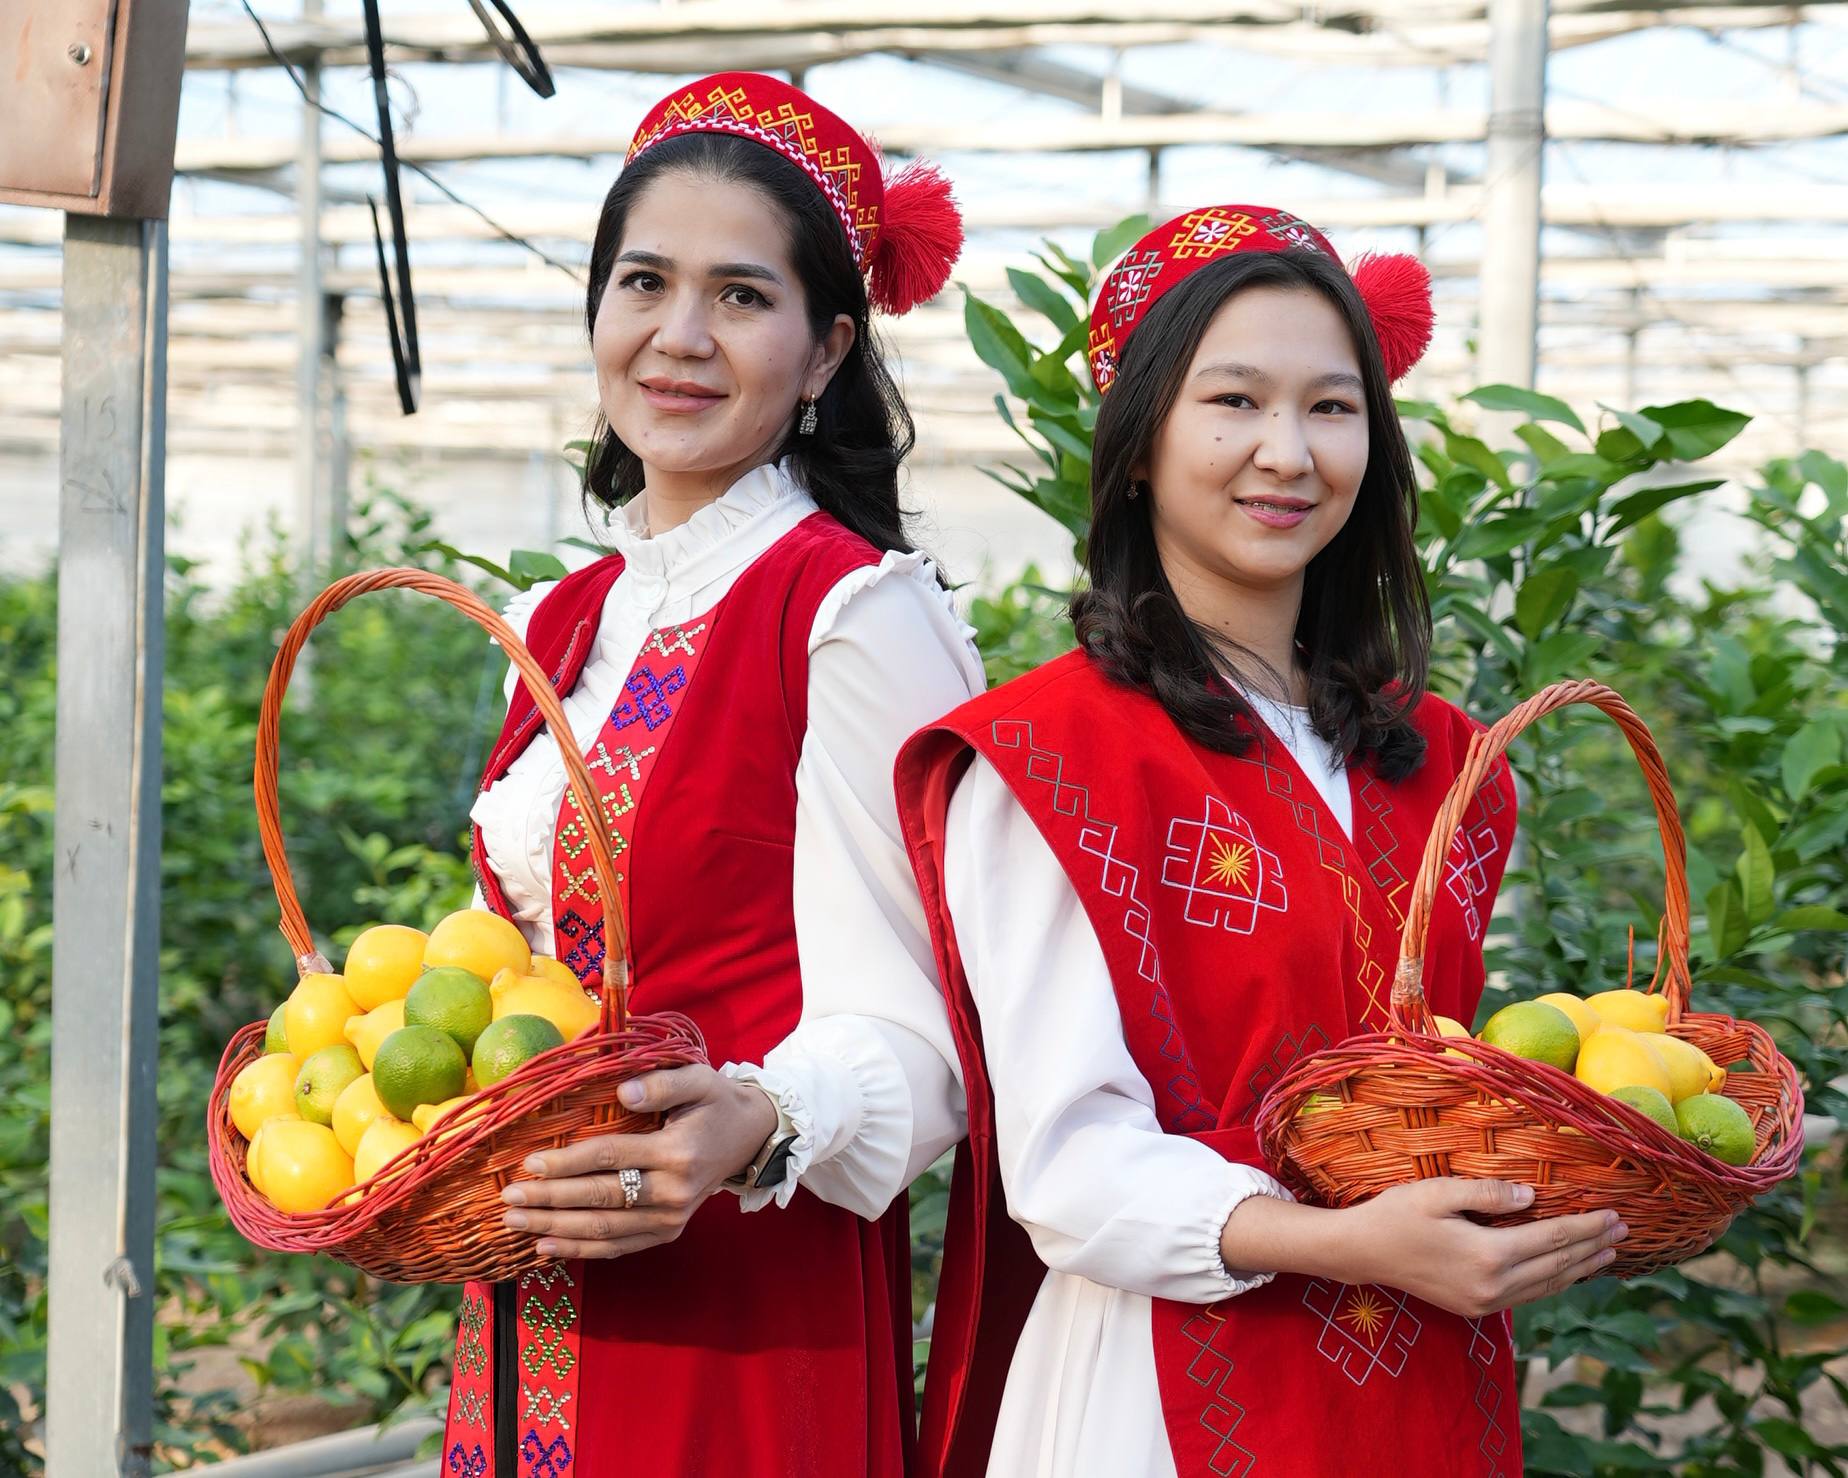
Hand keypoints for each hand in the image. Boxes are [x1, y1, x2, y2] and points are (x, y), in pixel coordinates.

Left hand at [499, 1065, 779, 1259]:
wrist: (750, 1138)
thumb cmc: (716, 1103)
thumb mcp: (699, 1080)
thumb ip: (661, 1084)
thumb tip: (623, 1093)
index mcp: (678, 1153)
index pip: (610, 1158)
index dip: (568, 1162)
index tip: (529, 1163)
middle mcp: (674, 1193)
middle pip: (600, 1199)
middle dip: (550, 1201)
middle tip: (510, 1200)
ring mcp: (670, 1219)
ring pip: (604, 1229)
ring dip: (555, 1230)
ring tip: (516, 1225)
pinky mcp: (666, 1233)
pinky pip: (617, 1246)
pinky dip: (580, 1250)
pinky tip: (547, 1248)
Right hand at [1333, 1179, 1627, 1317]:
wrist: (1361, 1253)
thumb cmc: (1395, 1214)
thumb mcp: (1438, 1193)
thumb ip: (1487, 1193)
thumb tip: (1532, 1196)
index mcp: (1488, 1255)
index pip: (1552, 1239)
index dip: (1586, 1227)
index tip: (1614, 1215)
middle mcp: (1493, 1286)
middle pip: (1557, 1266)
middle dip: (1592, 1247)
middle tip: (1624, 1232)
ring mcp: (1484, 1302)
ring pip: (1547, 1286)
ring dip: (1579, 1269)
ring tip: (1607, 1254)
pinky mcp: (1475, 1308)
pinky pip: (1527, 1295)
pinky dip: (1554, 1281)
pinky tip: (1565, 1271)